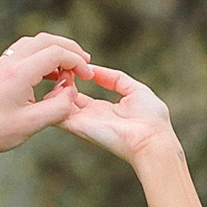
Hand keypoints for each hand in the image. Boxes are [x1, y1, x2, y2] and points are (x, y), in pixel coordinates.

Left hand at [0, 30, 93, 151]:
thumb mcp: (33, 124)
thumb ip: (59, 106)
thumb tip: (71, 91)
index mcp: (19, 73)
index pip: (55, 53)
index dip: (77, 61)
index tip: (88, 75)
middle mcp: (9, 62)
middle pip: (46, 40)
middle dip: (69, 49)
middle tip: (85, 63)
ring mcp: (1, 63)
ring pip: (34, 42)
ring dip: (54, 49)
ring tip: (69, 68)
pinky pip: (23, 51)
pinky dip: (40, 55)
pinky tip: (48, 73)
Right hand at [57, 65, 176, 162]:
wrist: (153, 139)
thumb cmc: (151, 119)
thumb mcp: (135, 89)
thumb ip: (115, 78)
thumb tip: (94, 68)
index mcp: (103, 109)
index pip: (77, 95)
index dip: (71, 81)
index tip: (67, 67)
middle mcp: (90, 117)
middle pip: (64, 100)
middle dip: (59, 83)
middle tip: (57, 68)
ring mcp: (83, 122)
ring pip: (57, 107)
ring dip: (54, 90)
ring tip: (56, 73)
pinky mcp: (79, 127)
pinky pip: (57, 115)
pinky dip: (53, 101)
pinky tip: (57, 85)